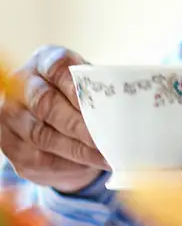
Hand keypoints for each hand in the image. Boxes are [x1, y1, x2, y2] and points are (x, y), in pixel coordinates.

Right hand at [0, 47, 105, 192]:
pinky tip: (91, 164)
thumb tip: (127, 106)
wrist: (62, 122)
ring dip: (78, 149)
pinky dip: (69, 163)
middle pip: (45, 103)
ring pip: (42, 135)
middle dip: (79, 124)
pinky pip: (39, 158)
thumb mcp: (93, 85)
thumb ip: (101, 91)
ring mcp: (10, 115)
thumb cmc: (84, 98)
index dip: (78, 87)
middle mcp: (21, 83)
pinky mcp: (11, 146)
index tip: (101, 104)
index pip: (57, 68)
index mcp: (44, 60)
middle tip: (107, 138)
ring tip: (106, 156)